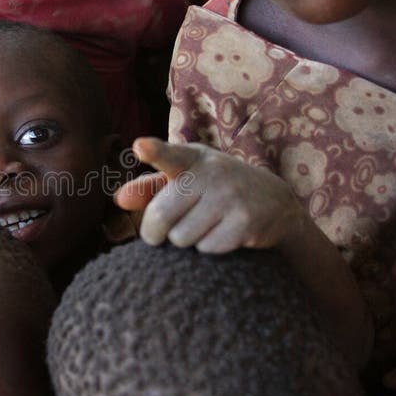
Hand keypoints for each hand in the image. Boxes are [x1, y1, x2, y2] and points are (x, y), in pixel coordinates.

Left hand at [115, 137, 303, 251]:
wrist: (274, 202)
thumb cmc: (215, 190)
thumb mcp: (185, 179)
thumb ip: (151, 187)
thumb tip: (120, 199)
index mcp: (191, 158)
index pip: (169, 155)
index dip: (153, 151)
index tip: (140, 147)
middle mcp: (212, 172)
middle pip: (160, 217)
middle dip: (156, 233)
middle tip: (165, 233)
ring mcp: (231, 196)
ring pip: (181, 237)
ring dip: (187, 241)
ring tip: (206, 226)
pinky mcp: (246, 221)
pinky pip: (207, 249)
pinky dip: (210, 249)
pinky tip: (225, 234)